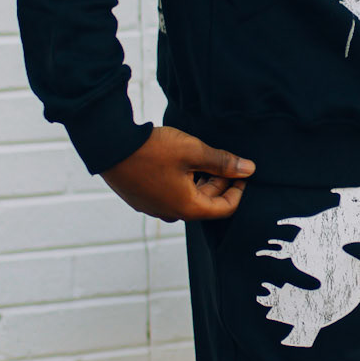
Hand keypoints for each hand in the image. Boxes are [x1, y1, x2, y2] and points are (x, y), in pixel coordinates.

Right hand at [101, 125, 254, 222]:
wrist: (110, 146)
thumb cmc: (153, 150)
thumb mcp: (193, 151)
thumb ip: (223, 162)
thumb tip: (249, 169)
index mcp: (187, 208)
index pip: (225, 208)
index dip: (238, 190)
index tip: (242, 172)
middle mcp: (171, 214)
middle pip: (206, 203)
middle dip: (220, 183)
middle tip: (226, 161)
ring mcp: (153, 207)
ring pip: (187, 198)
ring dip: (200, 181)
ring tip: (204, 158)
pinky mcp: (140, 198)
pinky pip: (169, 194)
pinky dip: (182, 182)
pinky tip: (181, 162)